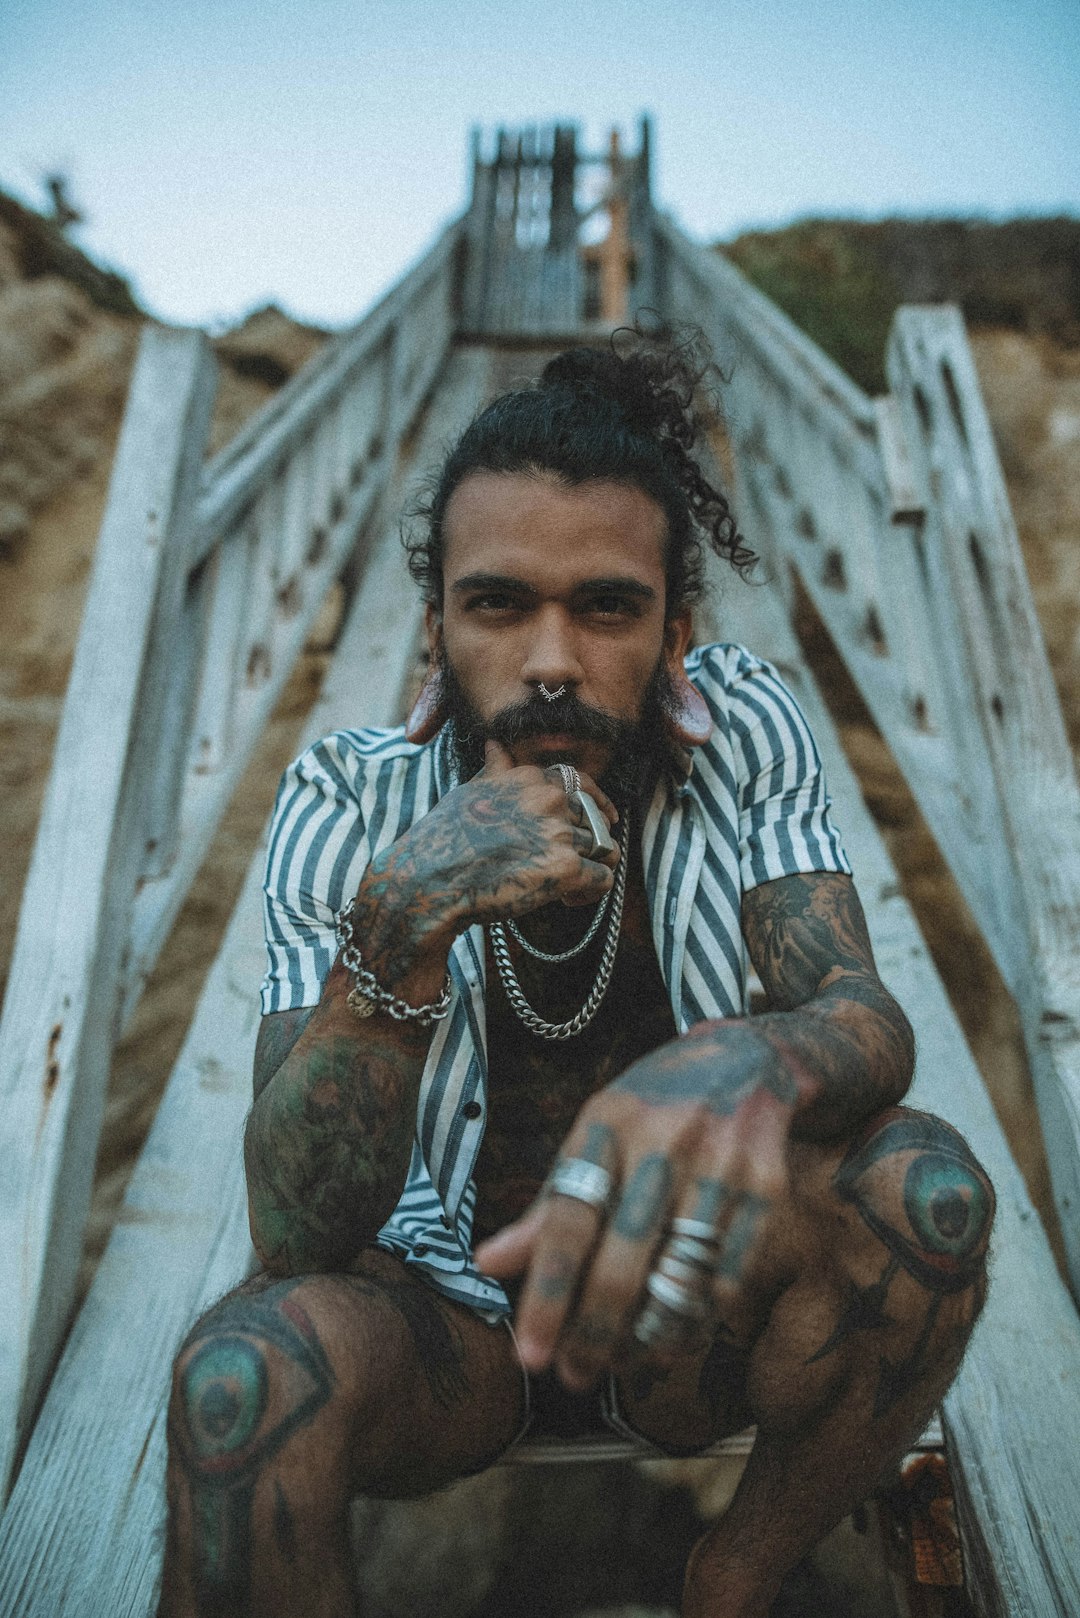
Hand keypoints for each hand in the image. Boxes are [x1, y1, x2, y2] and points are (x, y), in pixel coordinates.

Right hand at [343, 742, 619, 1001]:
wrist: (428, 882)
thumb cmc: (442, 841)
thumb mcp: (467, 792)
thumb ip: (495, 770)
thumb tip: (496, 745)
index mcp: (529, 777)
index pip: (582, 783)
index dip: (597, 803)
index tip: (606, 819)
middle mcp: (549, 798)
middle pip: (595, 819)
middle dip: (588, 844)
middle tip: (568, 867)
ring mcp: (559, 832)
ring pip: (603, 848)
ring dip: (589, 869)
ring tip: (567, 889)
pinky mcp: (566, 868)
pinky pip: (603, 879)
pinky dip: (590, 893)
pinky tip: (568, 900)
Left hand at [474, 1021, 796, 1390]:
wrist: (749, 1060)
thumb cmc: (652, 1110)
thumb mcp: (594, 1135)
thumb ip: (548, 1203)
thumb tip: (487, 1264)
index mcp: (606, 1126)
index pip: (567, 1220)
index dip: (546, 1293)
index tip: (529, 1354)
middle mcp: (663, 1143)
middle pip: (623, 1259)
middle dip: (594, 1332)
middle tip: (573, 1377)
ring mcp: (720, 1164)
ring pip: (678, 1276)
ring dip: (645, 1336)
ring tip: (619, 1365)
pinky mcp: (766, 1188)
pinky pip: (728, 1276)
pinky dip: (698, 1320)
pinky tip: (671, 1340)